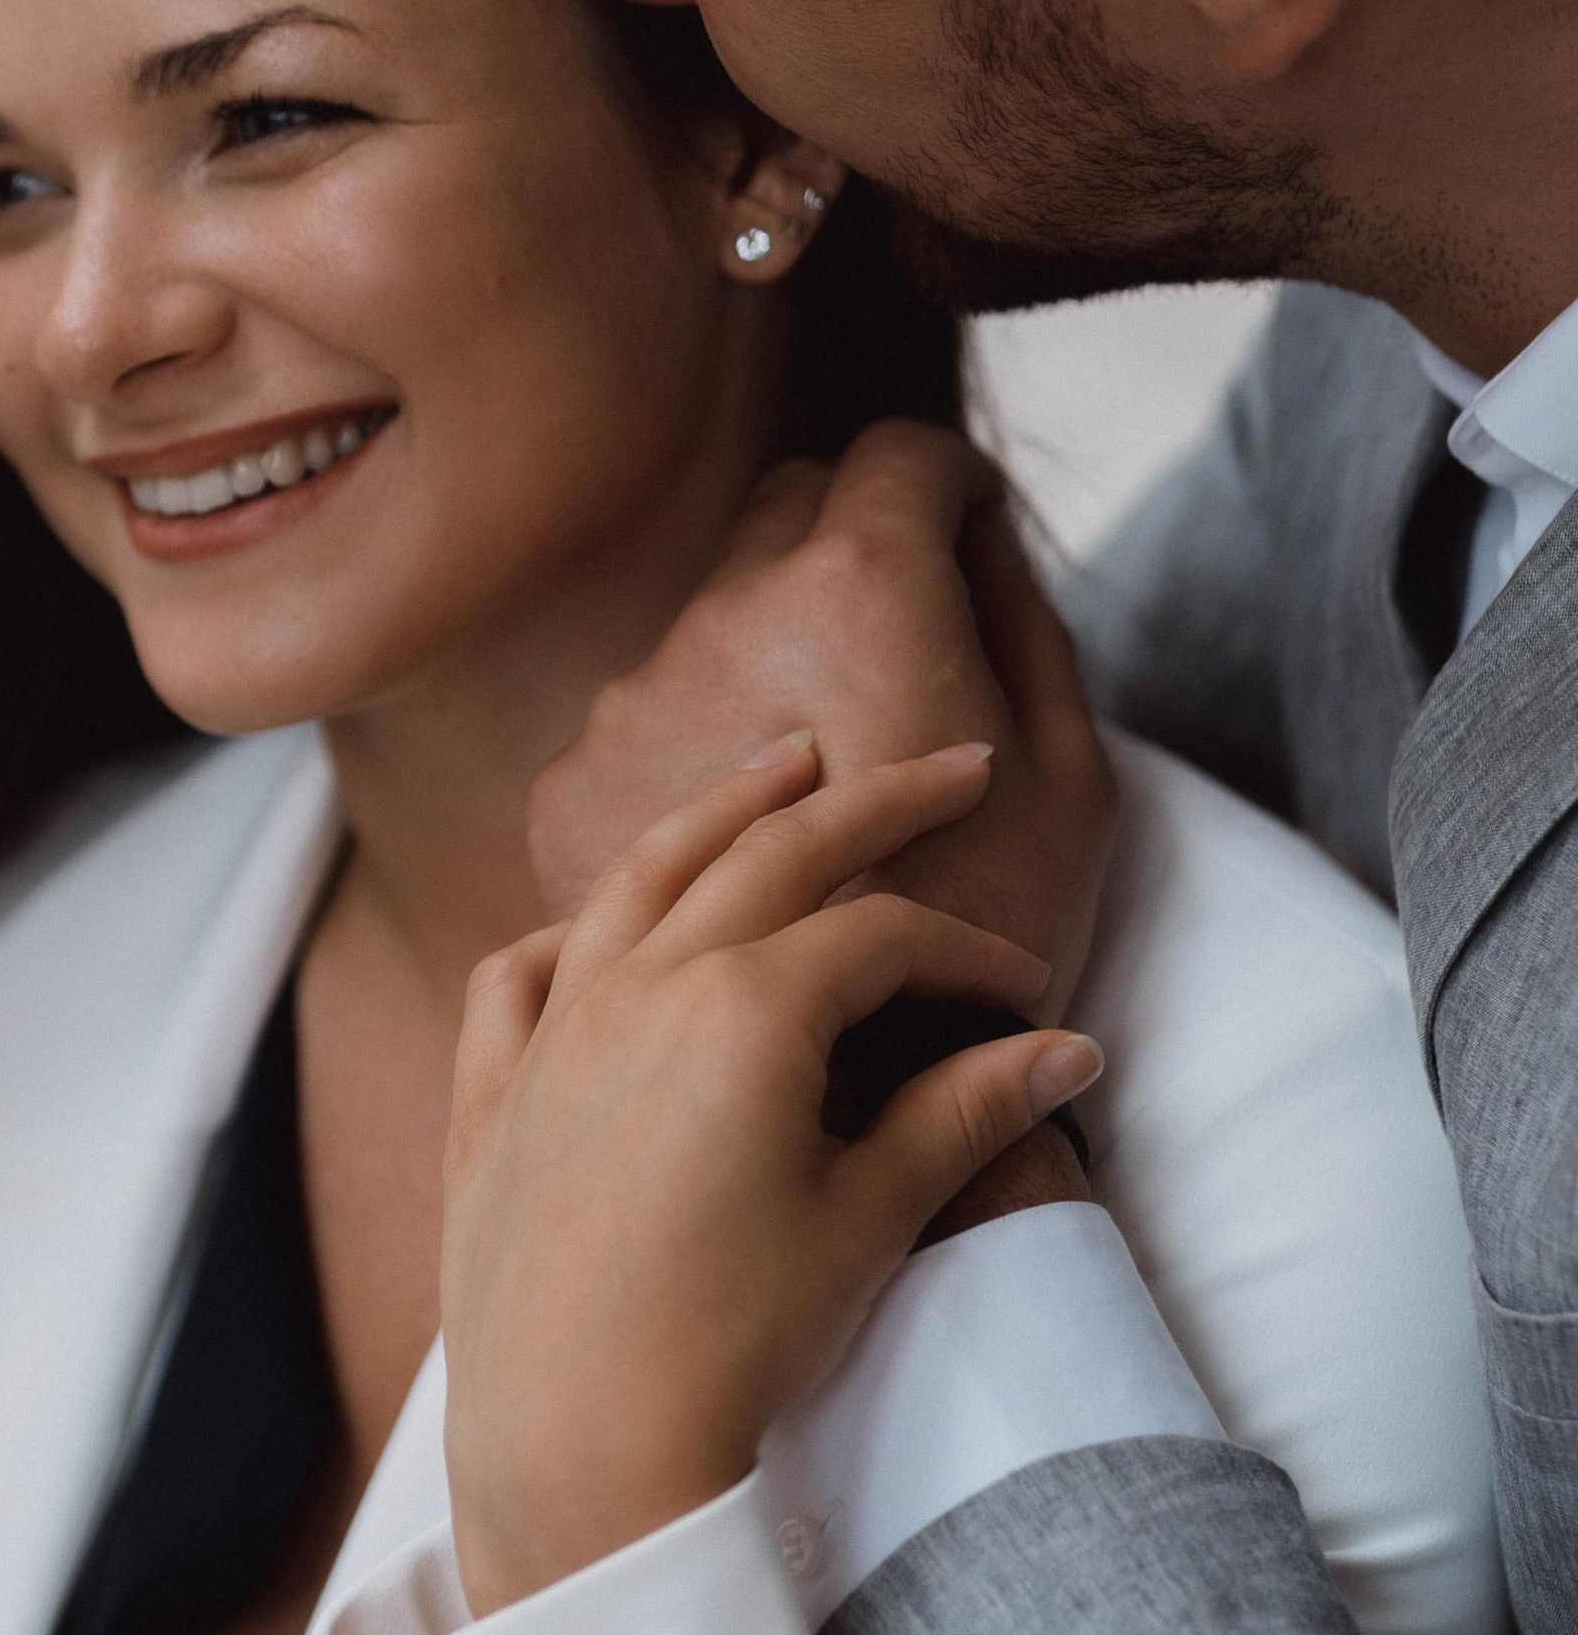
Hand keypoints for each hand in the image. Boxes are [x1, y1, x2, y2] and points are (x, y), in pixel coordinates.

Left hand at [445, 739, 1101, 1614]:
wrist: (576, 1448)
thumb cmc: (732, 1344)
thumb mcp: (868, 1221)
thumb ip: (960, 1115)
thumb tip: (1064, 1052)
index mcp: (745, 1007)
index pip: (883, 938)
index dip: (969, 955)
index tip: (1025, 996)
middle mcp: (639, 988)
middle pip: (772, 856)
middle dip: (873, 805)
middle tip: (950, 768)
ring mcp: (552, 1032)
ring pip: (639, 880)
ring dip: (720, 812)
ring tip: (781, 766)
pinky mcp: (490, 1095)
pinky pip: (520, 973)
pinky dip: (569, 930)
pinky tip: (602, 924)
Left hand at [527, 423, 1117, 1014]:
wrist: (781, 1172)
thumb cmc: (971, 984)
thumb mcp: (1074, 794)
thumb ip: (1030, 637)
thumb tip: (987, 540)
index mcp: (851, 607)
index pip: (898, 463)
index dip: (950, 486)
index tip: (967, 534)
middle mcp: (711, 634)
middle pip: (787, 524)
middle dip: (858, 553)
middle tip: (907, 643)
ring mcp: (617, 721)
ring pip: (699, 641)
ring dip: (762, 671)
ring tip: (823, 788)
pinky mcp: (559, 798)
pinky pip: (628, 745)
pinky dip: (680, 773)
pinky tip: (731, 858)